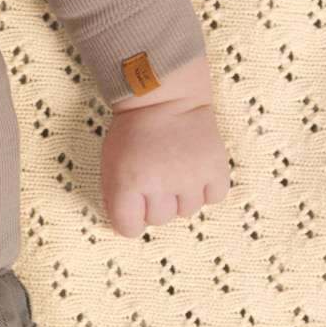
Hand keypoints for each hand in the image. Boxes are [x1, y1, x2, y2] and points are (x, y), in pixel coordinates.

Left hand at [100, 56, 230, 236]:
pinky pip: (213, 198)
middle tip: (155, 178)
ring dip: (180, 196)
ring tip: (175, 170)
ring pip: (186, 211)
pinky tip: (196, 172)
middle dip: (154, 204)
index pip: (129, 228)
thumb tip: (124, 230)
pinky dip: (206, 189)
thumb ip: (113, 197)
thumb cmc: (134, 132)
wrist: (165, 96)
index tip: (133, 211)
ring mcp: (190, 176)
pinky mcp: (215, 168)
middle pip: (159, 220)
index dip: (130, 222)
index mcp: (127, 181)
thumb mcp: (110, 162)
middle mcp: (159, 182)